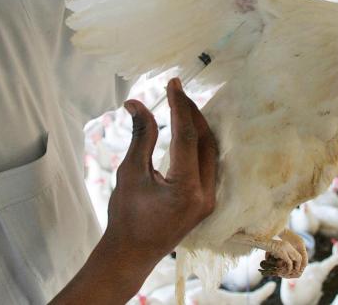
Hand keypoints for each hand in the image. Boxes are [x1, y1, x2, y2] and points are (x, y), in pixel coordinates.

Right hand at [51, 78, 216, 303]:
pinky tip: (189, 130)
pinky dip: (200, 144)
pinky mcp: (207, 201)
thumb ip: (140, 136)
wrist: (131, 254)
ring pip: (211, 152)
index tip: (173, 84)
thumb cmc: (126, 216)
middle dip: (193, 113)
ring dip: (199, 127)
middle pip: (206, 142)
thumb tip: (137, 103)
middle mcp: (205, 194)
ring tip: (183, 105)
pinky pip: (210, 164)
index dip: (180, 107)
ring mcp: (210, 200)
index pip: (188, 137)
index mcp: (186, 189)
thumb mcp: (130, 173)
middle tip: (177, 91)